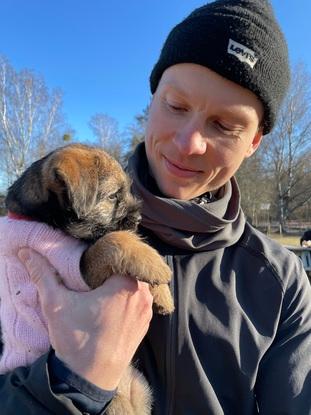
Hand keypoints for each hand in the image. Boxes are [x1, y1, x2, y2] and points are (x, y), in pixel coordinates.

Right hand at [18, 248, 152, 389]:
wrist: (90, 378)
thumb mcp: (56, 304)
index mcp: (126, 284)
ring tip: (102, 290)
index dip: (104, 255)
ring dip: (122, 284)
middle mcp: (142, 294)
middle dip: (113, 269)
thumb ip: (43, 274)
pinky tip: (111, 306)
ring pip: (136, 285)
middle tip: (94, 274)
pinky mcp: (145, 324)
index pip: (119, 255)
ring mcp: (146, 310)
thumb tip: (27, 254)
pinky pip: (139, 301)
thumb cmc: (77, 340)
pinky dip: (128, 299)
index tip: (91, 261)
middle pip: (129, 269)